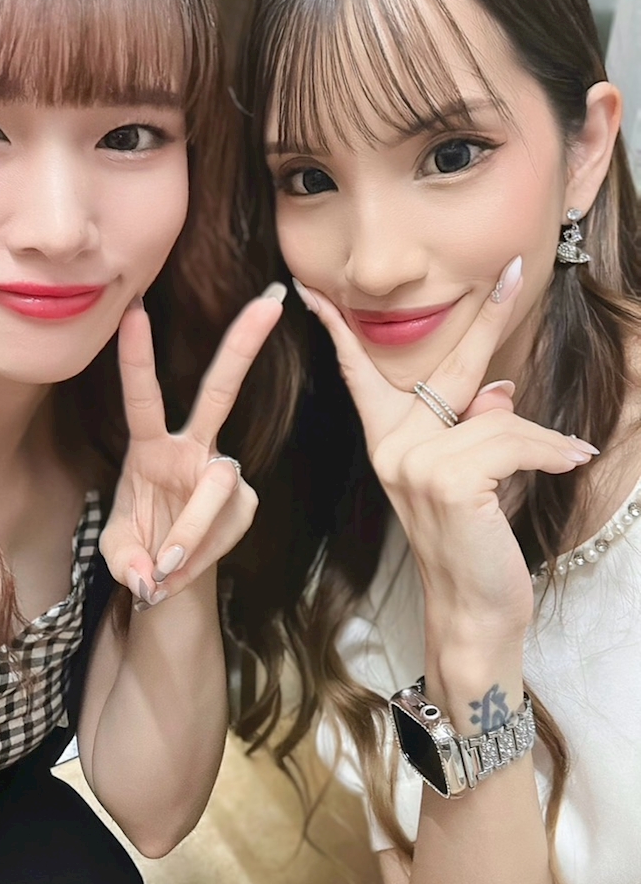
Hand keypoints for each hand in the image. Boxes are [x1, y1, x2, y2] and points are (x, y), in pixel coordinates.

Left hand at [99, 287, 284, 607]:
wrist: (168, 574)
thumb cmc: (137, 547)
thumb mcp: (117, 555)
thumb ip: (125, 562)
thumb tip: (149, 577)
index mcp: (149, 446)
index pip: (144, 396)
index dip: (138, 356)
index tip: (134, 309)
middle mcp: (191, 448)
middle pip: (220, 391)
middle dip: (244, 347)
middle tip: (271, 302)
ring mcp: (223, 473)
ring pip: (216, 488)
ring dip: (190, 531)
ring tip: (163, 569)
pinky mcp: (245, 504)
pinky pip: (224, 530)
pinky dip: (200, 556)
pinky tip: (181, 572)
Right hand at [294, 261, 596, 648]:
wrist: (473, 612)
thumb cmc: (473, 545)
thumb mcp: (471, 478)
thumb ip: (475, 428)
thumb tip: (498, 388)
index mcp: (388, 443)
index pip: (356, 375)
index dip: (338, 330)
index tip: (312, 291)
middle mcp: (393, 447)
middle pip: (448, 365)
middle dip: (486, 315)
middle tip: (513, 271)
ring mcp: (416, 462)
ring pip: (499, 414)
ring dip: (541, 438)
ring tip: (566, 455)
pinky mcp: (449, 479)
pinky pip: (514, 440)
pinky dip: (551, 450)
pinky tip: (572, 459)